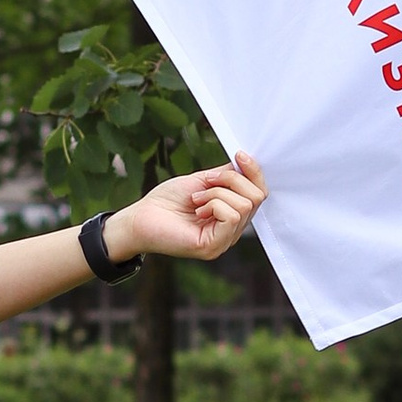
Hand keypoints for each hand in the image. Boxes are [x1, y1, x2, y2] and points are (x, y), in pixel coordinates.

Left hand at [122, 150, 265, 264]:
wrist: (141, 216)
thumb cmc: (166, 201)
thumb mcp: (203, 180)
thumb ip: (227, 175)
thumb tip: (246, 163)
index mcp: (232, 215)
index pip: (260, 193)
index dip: (254, 172)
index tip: (240, 155)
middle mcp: (233, 230)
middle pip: (257, 196)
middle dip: (231, 180)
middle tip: (205, 184)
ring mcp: (225, 240)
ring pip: (244, 204)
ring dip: (217, 193)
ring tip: (196, 200)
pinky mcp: (214, 246)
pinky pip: (232, 215)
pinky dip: (214, 203)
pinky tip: (197, 210)